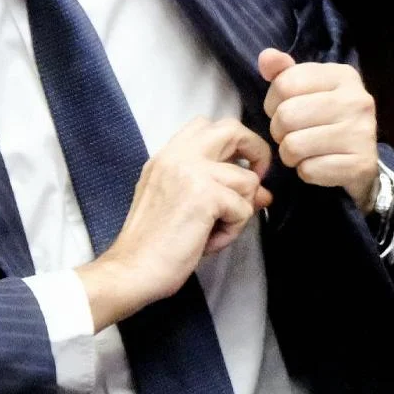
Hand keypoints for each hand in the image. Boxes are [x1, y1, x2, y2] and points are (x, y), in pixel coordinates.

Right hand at [76, 118, 272, 330]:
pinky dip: (232, 231)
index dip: (232, 142)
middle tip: (258, 178)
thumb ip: (216, 188)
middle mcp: (177, 156)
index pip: (206, 126)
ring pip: (247, 180)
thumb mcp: (180, 204)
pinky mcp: (205, 195)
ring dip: (240, 209)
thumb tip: (260, 191)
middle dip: (256, 152)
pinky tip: (209, 240)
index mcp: (166, 156)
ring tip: (216, 229)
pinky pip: (244, 209)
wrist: (133, 268)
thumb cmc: (153, 244)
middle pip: (231, 129)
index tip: (240, 166)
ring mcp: (191, 172)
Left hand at [258, 49, 378, 211]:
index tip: (285, 109)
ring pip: (293, 145)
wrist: (359, 160)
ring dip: (289, 153)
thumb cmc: (325, 118)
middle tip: (292, 134)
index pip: (284, 83)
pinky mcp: (361, 165)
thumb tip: (266, 57)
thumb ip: (283, 72)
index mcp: (343, 75)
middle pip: (286, 115)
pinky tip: (318, 164)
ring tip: (303, 150)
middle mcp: (357, 101)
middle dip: (279, 130)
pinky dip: (305, 171)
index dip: (273, 101)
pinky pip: (308, 170)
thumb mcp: (306, 89)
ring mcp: (362, 134)